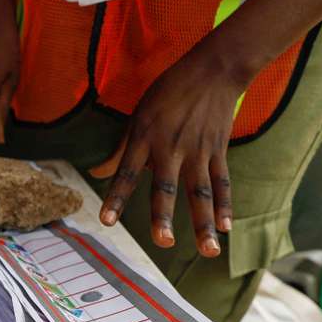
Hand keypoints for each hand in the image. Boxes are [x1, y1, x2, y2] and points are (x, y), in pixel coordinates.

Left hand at [91, 48, 243, 257]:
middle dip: (164, 215)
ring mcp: (198, 150)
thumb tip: (96, 173)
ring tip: (208, 251)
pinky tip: (225, 229)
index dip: (116, 197)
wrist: (213, 70)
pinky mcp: (218, 150)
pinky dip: (224, 205)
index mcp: (144, 137)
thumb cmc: (167, 92)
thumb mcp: (138, 116)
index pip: (126, 173)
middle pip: (166, 186)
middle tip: (162, 242)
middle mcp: (170, 146)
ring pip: (200, 192)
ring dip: (204, 222)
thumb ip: (120, 149)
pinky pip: (221, 182)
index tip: (106, 222)